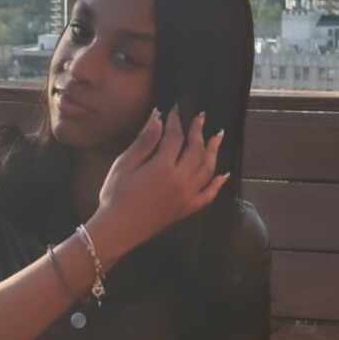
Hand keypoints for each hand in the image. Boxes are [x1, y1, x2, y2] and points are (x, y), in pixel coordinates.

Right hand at [96, 103, 229, 252]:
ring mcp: (186, 196)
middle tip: (200, 117)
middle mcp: (180, 180)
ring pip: (207, 169)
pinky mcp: (186, 210)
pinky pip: (208, 196)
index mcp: (163, 167)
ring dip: (213, 151)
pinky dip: (217, 184)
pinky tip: (223, 175)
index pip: (175, 137)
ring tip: (217, 137)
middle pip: (196, 150)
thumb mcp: (124, 165)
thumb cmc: (115, 197)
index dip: (176, 120)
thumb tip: (158, 117)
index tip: (175, 109)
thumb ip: (144, 141)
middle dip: (198, 131)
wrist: (117, 230)